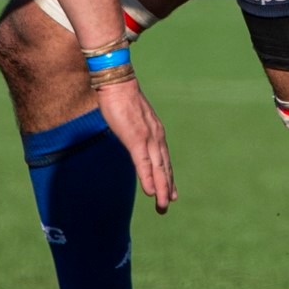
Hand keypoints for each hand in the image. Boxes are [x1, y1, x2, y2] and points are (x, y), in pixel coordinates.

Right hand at [94, 77, 175, 212]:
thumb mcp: (131, 118)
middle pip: (164, 167)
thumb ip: (135, 130)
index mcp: (155, 131)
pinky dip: (149, 178)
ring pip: (158, 168)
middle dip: (167, 188)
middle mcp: (155, 136)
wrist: (117, 82)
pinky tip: (151, 192)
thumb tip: (132, 137)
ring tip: (163, 206)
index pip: (164, 159)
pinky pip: (143, 163)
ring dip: (161, 188)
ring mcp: (147, 138)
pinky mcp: (135, 138)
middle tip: (167, 206)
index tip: (171, 192)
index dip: (168, 176)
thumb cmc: (121, 97)